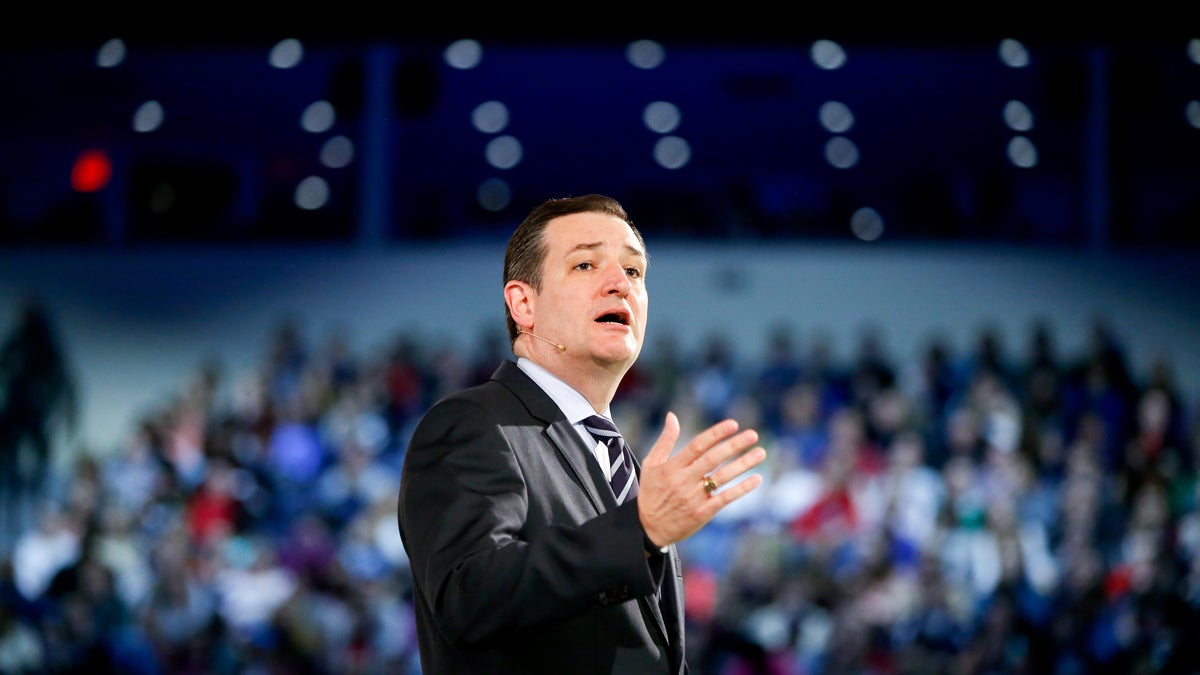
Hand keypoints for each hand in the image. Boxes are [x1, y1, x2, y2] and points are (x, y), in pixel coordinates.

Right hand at [637, 412, 765, 547]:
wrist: (647, 528)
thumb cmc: (651, 492)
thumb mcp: (651, 465)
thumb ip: (665, 441)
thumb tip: (672, 416)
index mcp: (672, 467)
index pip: (697, 446)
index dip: (716, 434)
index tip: (733, 424)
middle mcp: (684, 481)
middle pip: (713, 459)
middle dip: (734, 445)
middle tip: (753, 434)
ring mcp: (694, 498)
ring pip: (722, 477)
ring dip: (743, 464)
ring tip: (760, 453)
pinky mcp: (702, 513)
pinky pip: (725, 499)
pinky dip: (741, 489)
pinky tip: (756, 479)